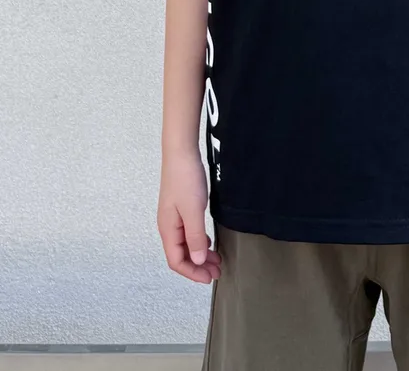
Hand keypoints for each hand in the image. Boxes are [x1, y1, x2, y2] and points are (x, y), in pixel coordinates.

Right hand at [157, 148, 221, 283]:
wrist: (181, 153)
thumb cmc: (185, 180)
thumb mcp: (193, 211)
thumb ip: (195, 237)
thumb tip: (197, 261)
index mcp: (168, 230)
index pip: (176, 261)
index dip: (192, 273)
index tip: (209, 278)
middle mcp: (168, 226)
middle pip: (181, 255)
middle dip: (198, 266)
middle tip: (217, 272)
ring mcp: (174, 218)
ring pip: (186, 244)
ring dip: (200, 255)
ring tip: (216, 261)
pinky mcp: (181, 209)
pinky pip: (189, 233)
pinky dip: (199, 241)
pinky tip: (208, 243)